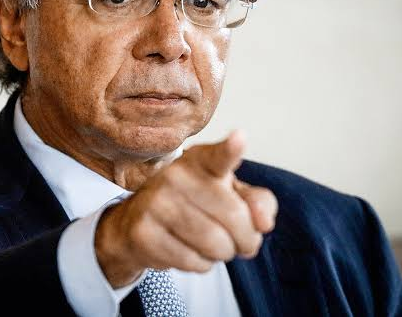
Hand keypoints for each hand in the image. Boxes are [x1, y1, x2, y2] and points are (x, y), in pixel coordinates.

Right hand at [94, 131, 277, 287]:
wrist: (137, 223)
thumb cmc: (196, 206)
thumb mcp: (230, 196)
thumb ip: (258, 203)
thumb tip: (264, 223)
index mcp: (201, 160)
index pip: (219, 157)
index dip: (231, 150)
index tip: (240, 138)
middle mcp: (175, 175)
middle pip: (234, 217)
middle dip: (246, 239)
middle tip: (240, 242)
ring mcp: (156, 203)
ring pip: (216, 244)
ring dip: (223, 254)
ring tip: (212, 244)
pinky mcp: (144, 232)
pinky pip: (193, 262)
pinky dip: (201, 264)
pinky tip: (188, 250)